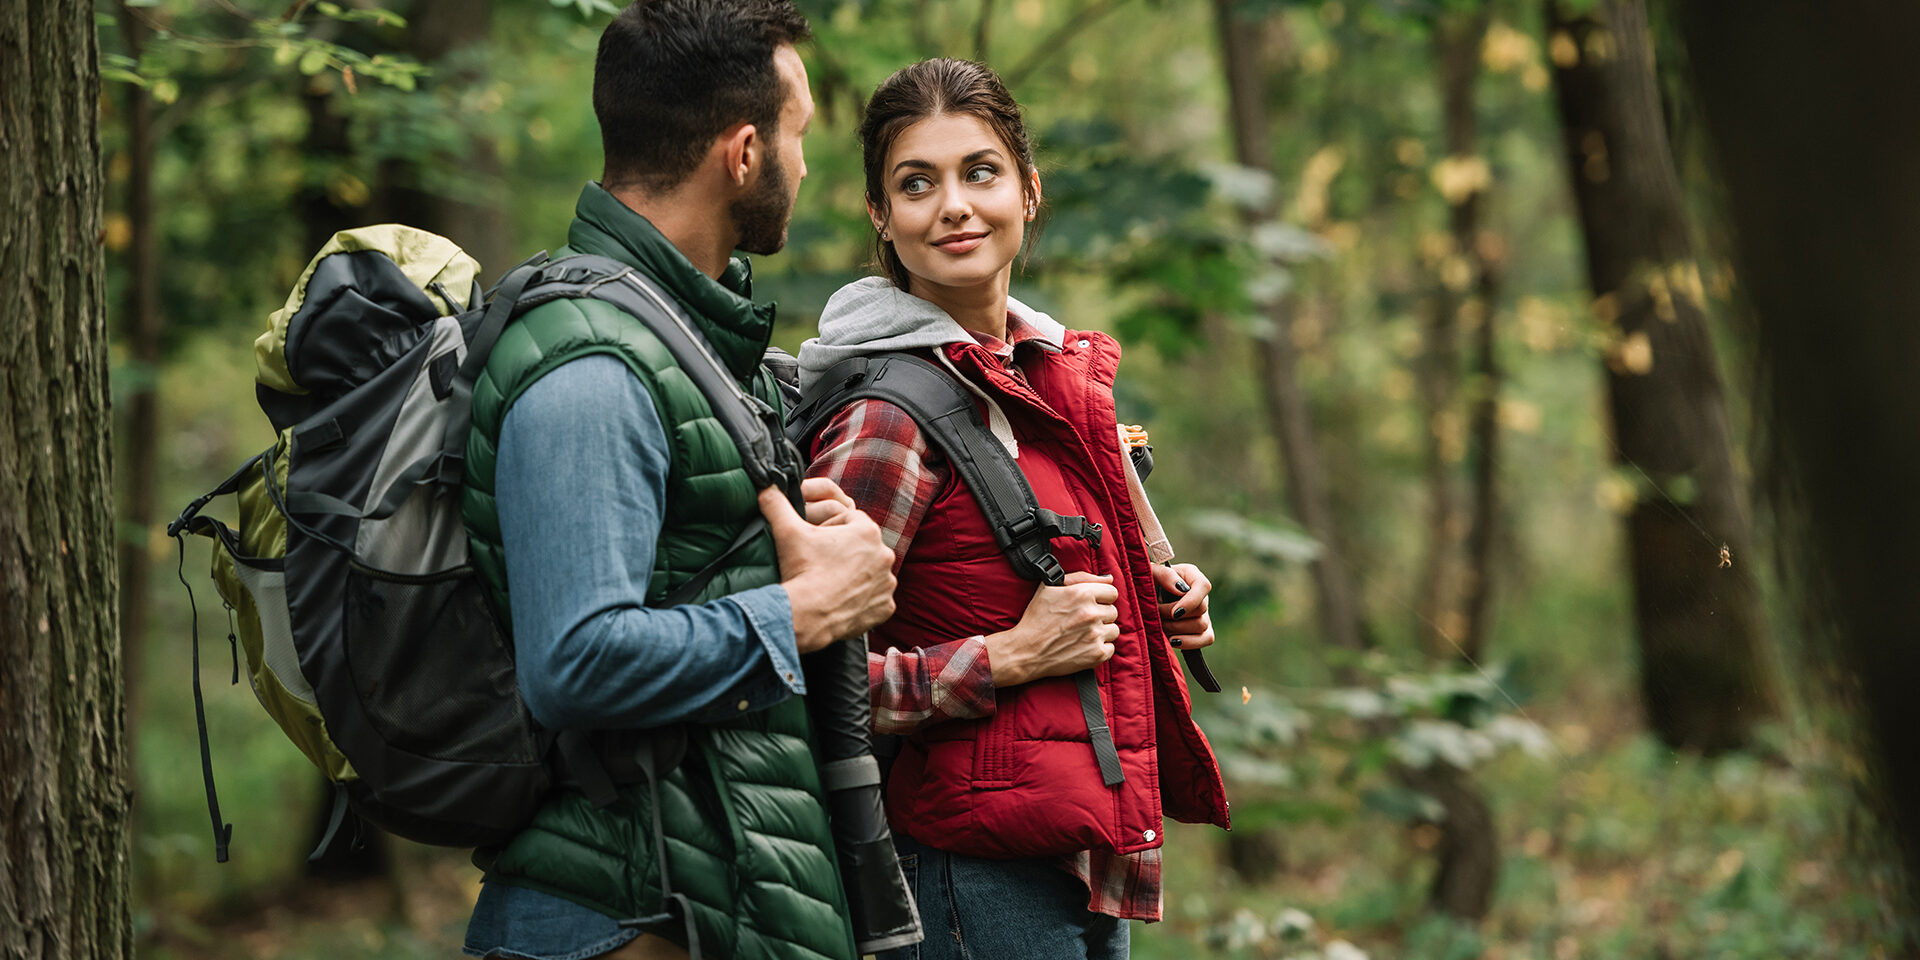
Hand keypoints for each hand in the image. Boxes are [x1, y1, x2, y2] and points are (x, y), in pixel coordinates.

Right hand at [761, 484, 895, 652]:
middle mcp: (885, 554)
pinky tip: (841, 602)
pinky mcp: (885, 608)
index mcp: (867, 531)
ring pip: (870, 573)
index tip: (816, 543)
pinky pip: (876, 600)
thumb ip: (776, 502)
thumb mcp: (787, 530)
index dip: (830, 530)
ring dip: (855, 576)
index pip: (850, 521)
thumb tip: (764, 484)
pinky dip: (862, 601)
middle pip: (861, 548)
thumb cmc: (800, 570)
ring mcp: (887, 583)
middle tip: (820, 564)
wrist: (806, 616)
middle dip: (845, 553)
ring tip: (829, 583)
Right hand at [983, 571, 1119, 686]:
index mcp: (1082, 593)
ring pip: (1113, 630)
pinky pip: (1110, 648)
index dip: (1101, 598)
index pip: (1112, 592)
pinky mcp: (1096, 654)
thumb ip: (1081, 577)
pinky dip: (1100, 649)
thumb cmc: (1036, 618)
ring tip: (1083, 634)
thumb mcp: (1050, 588)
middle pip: (1113, 611)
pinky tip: (1084, 646)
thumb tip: (1108, 578)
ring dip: (1102, 632)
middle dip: (1100, 615)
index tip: (1091, 604)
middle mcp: (1091, 613)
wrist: (1026, 651)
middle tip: (1082, 621)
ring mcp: (1095, 635)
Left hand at [1153, 562, 1214, 650]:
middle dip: (1174, 617)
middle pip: (1201, 609)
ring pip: (1201, 626)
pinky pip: (1206, 639)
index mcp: (1191, 576)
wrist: (1140, 599)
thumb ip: (1164, 575)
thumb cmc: (1145, 582)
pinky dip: (1189, 642)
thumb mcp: (1150, 573)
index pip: (1203, 586)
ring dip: (1176, 629)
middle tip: (1156, 614)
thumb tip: (1181, 589)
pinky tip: (1172, 640)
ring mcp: (1203, 614)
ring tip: (1159, 625)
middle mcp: (1200, 594)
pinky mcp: (1202, 631)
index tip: (1174, 613)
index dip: (1191, 601)